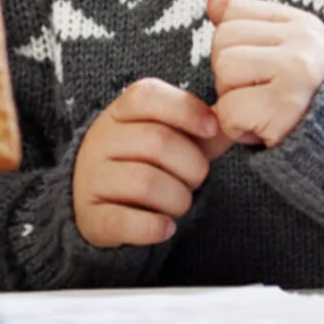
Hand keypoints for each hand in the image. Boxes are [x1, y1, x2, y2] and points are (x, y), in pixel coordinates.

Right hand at [72, 78, 222, 247]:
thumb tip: (232, 124)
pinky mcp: (91, 215)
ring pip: (146, 183)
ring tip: (177, 203)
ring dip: (178, 200)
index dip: (185, 109)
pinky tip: (165, 227)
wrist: (94, 200)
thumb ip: (200, 132)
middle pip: (158, 141)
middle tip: (193, 179)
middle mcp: (101, 140)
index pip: (146, 95)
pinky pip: (125, 221)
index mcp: (119, 114)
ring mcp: (93, 177)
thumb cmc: (140, 164)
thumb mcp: (166, 140)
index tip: (211, 129)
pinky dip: (154, 228)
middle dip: (193, 167)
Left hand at [207, 0, 323, 148]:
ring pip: (224, 69)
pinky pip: (228, 110)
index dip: (234, 46)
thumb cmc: (300, 102)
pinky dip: (236, 127)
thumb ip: (244, 26)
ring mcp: (299, 71)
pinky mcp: (287, 106)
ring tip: (264, 110)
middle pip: (223, 39)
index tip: (262, 69)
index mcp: (303, 25)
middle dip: (229, 73)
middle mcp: (306, 41)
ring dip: (231, 99)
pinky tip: (265, 130)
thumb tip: (213, 0)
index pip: (233, 12)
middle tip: (262, 95)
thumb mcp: (276, 56)